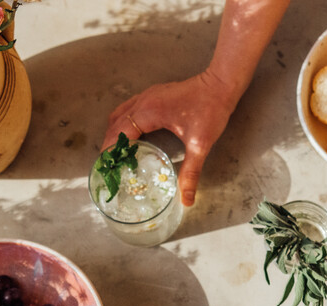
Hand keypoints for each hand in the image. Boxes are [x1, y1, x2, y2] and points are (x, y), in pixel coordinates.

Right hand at [101, 70, 236, 206]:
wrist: (220, 84)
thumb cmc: (210, 110)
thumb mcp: (200, 145)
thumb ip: (191, 173)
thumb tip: (187, 200)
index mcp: (148, 112)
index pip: (120, 132)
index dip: (111, 150)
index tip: (106, 166)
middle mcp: (143, 101)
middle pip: (116, 123)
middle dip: (109, 144)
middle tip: (109, 165)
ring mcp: (148, 95)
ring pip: (121, 114)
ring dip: (116, 132)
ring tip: (117, 153)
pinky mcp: (155, 95)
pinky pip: (131, 109)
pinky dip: (125, 123)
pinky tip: (133, 137)